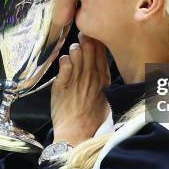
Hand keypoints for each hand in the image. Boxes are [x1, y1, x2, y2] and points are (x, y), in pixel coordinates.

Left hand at [51, 32, 110, 146]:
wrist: (77, 133)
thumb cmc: (91, 118)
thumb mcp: (105, 96)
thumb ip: (103, 78)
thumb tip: (101, 63)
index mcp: (104, 78)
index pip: (102, 50)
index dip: (97, 39)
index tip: (93, 35)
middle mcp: (92, 76)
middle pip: (90, 46)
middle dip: (85, 38)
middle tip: (82, 38)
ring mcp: (77, 79)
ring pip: (76, 50)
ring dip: (73, 49)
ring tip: (72, 55)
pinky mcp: (62, 83)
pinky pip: (64, 62)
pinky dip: (64, 60)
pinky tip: (65, 65)